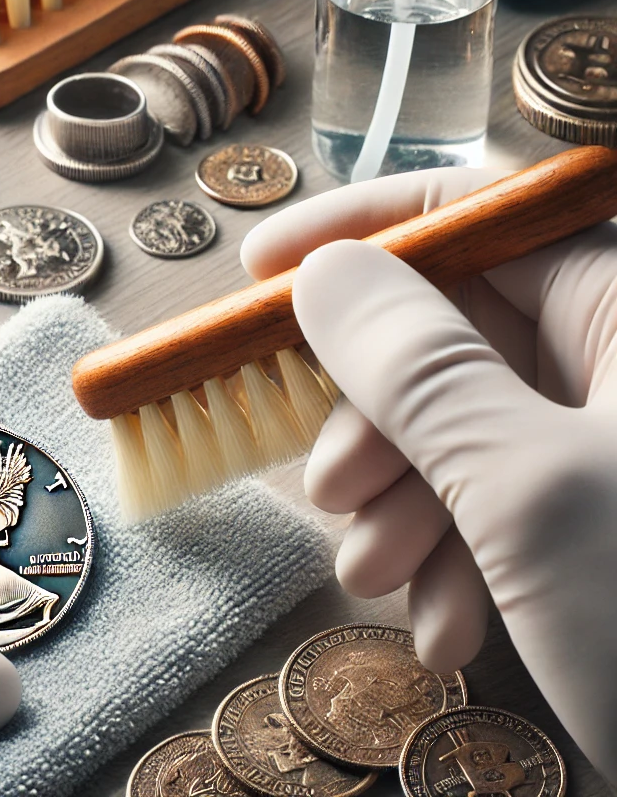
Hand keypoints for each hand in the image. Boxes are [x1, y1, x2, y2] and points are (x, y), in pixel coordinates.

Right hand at [241, 166, 616, 781]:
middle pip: (457, 337)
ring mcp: (616, 445)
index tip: (261, 270)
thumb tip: (324, 272)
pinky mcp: (603, 519)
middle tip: (328, 489)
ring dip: (403, 504)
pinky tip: (446, 625)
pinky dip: (455, 558)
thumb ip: (416, 367)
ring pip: (464, 430)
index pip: (483, 218)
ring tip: (381, 577)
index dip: (362, 231)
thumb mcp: (527, 492)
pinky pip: (500, 502)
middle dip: (377, 420)